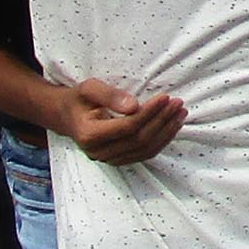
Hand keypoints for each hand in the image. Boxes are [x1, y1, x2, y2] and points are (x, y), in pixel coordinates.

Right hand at [56, 77, 185, 165]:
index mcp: (89, 135)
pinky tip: (172, 126)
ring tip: (181, 113)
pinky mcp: (117, 159)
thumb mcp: (89, 88)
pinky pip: (143, 154)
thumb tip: (134, 106)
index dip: (149, 113)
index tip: (166, 97)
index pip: (128, 127)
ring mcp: (108, 159)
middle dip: (162, 121)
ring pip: (144, 150)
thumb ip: (109, 95)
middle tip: (178, 103)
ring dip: (166, 132)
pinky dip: (161, 141)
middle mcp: (98, 152)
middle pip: (139, 140)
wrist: (67, 116)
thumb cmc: (79, 99)